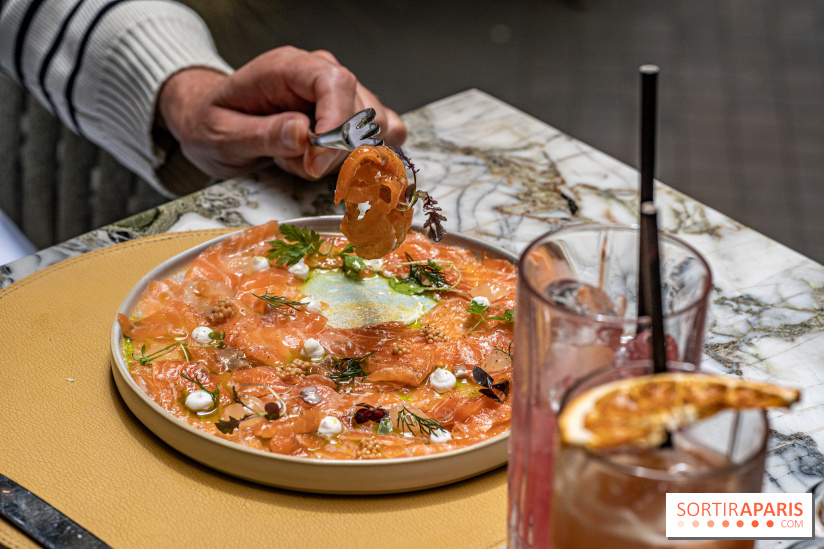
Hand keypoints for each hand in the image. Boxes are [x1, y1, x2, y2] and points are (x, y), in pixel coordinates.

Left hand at [156, 46, 406, 180]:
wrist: (210, 121)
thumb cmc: (213, 123)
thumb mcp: (223, 135)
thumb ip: (263, 135)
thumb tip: (304, 134)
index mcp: (285, 67)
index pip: (334, 82)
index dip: (336, 124)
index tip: (317, 161)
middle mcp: (317, 74)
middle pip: (360, 108)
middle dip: (336, 150)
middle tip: (300, 165)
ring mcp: (336, 94)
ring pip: (374, 125)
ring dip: (344, 155)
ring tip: (302, 158)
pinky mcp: (347, 115)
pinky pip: (379, 133)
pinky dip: (363, 156)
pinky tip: (328, 162)